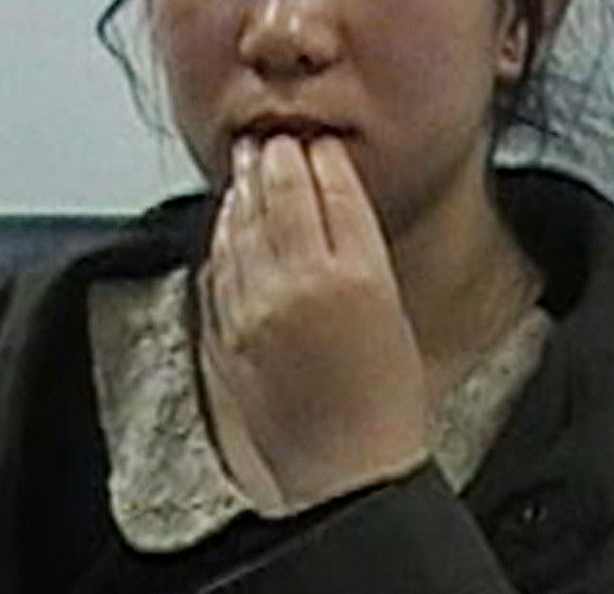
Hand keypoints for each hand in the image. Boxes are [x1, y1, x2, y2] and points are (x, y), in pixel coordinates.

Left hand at [198, 134, 428, 510]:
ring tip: (248, 161)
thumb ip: (359, 254)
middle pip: (280, 194)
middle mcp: (302, 283)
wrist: (348, 474)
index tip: (317, 143)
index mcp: (358, 275)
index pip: (331, 188)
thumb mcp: (393, 310)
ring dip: (244, 187)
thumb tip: (330, 203)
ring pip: (242, 223)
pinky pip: (220, 264)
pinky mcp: (229, 333)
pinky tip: (230, 218)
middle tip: (275, 138)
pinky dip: (225, 233)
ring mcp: (258, 308)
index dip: (320, 157)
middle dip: (276, 158)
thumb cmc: (384, 404)